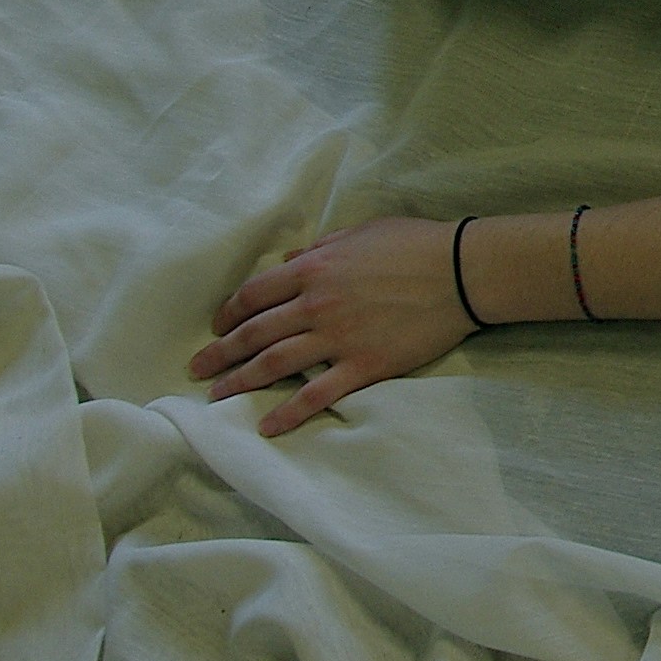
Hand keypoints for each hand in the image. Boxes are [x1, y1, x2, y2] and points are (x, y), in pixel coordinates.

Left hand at [191, 215, 477, 434]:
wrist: (462, 272)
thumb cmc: (415, 244)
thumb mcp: (361, 233)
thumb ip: (320, 248)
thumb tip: (290, 259)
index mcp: (313, 270)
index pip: (254, 295)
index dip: (229, 313)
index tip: (217, 328)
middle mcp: (316, 305)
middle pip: (254, 333)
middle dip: (220, 353)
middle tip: (197, 370)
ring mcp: (338, 338)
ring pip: (275, 364)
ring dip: (240, 382)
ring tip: (217, 398)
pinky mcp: (363, 365)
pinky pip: (317, 394)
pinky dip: (288, 412)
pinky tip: (267, 426)